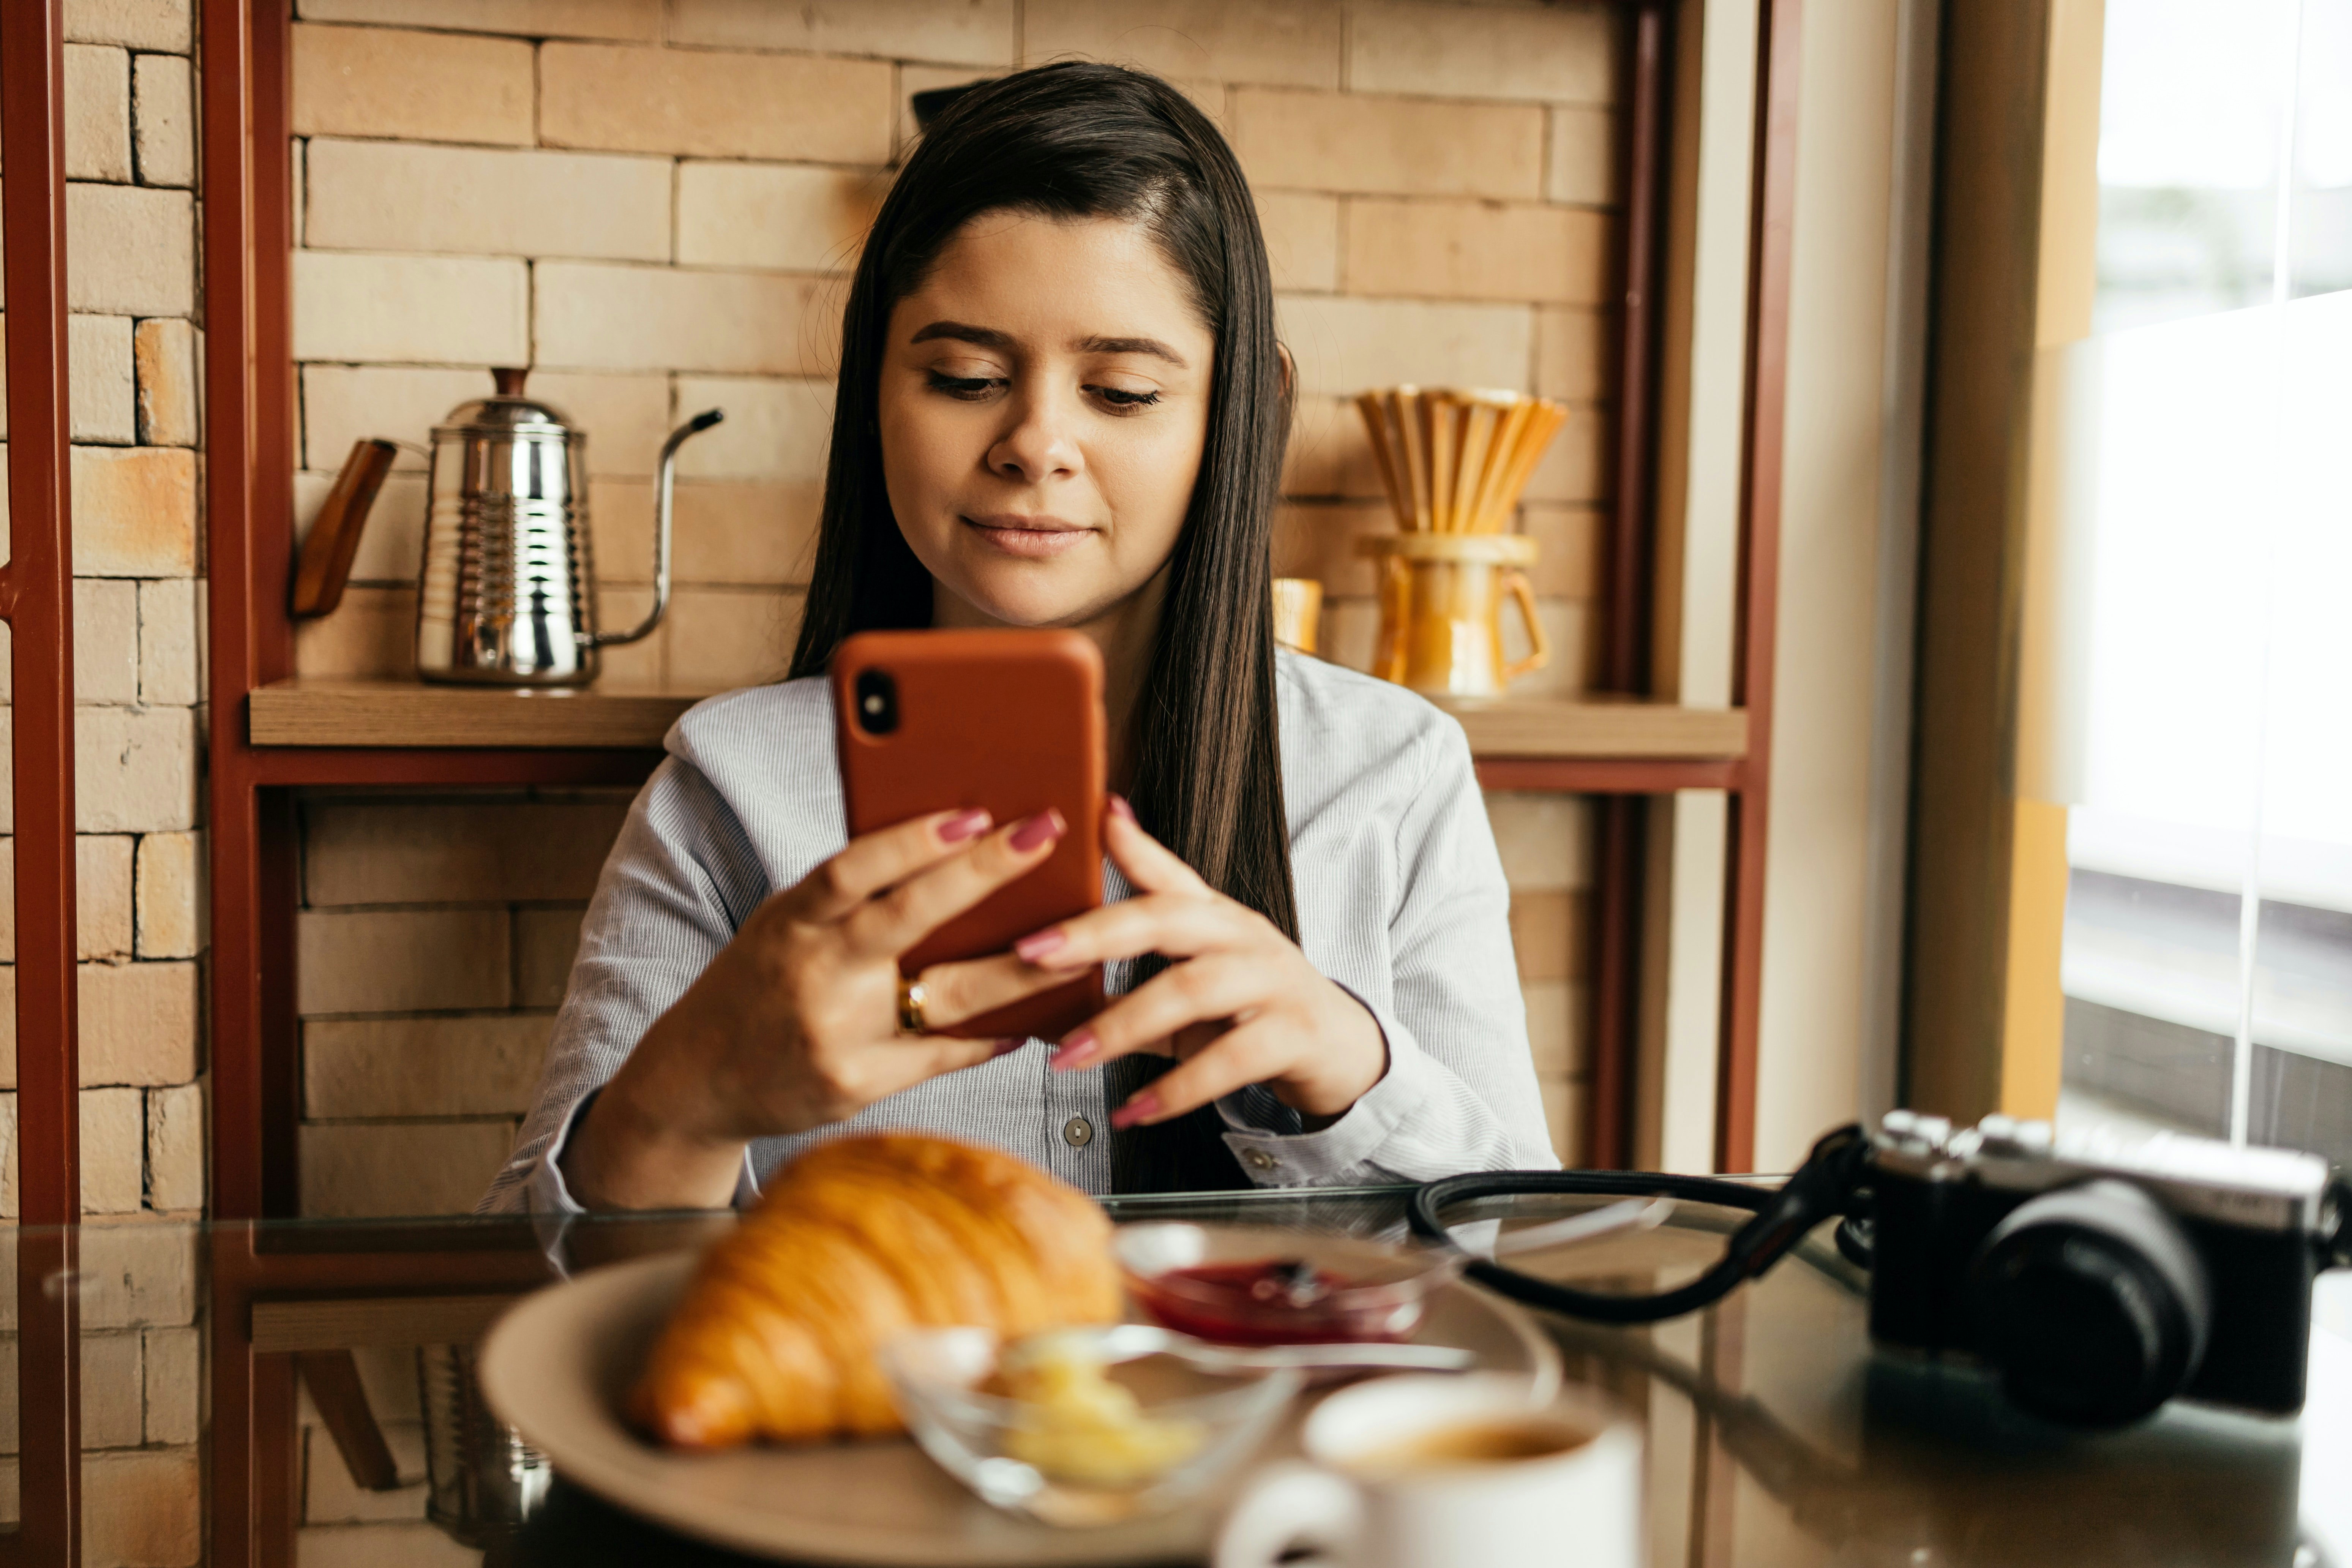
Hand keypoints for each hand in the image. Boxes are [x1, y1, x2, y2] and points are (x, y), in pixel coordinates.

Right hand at [569, 805, 1086, 1208]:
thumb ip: (847, 895)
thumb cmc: (759, 983)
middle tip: (1044, 835)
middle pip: (909, 918)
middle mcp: (815, 974)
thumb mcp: (784, 924)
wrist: (697, 1077)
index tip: (972, 813)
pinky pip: (942, 1054)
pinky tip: (1031, 1018)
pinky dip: (991, 1035)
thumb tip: (943, 841)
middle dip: (984, 874)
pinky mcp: (855, 1085)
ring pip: (948, 995)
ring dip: (1021, 968)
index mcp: (792, 921)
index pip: (852, 869)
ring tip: (1079, 943)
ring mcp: (837, 1034)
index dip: (913, 840)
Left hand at [1015, 797, 1387, 1131]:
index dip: (1124, 849)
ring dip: (1123, 1025)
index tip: (1072, 830)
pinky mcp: (1294, 1035)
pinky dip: (1176, 1089)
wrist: (1345, 1052)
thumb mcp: (1194, 977)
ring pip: (1192, 990)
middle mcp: (1246, 938)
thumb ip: (1130, 964)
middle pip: (1170, 919)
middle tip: (1033, 954)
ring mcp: (1274, 983)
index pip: (1166, 875)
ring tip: (1070, 1055)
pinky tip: (1134, 1109)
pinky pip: (1229, 1060)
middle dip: (1097, 933)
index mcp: (1218, 917)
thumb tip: (1045, 967)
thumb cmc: (1255, 1010)